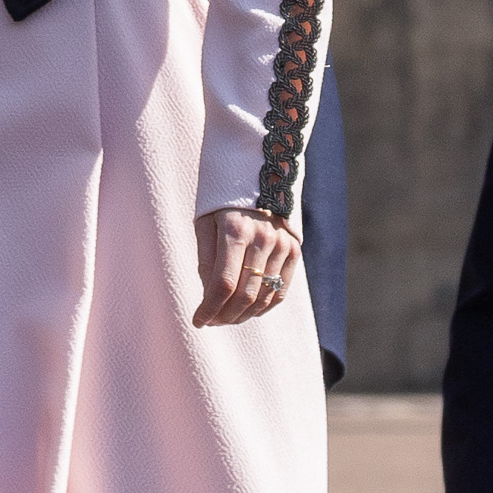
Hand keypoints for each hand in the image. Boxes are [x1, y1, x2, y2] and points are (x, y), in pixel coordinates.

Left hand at [193, 207, 300, 327]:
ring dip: (242, 315)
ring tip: (226, 318)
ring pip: (263, 297)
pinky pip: (280, 290)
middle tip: (211, 321)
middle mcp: (263, 239)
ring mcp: (282, 245)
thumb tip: (209, 296)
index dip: (209, 309)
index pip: (222, 284)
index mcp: (235, 230)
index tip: (198, 320)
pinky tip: (248, 311)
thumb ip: (206, 260)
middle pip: (244, 294)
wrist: (261, 172)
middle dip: (224, 316)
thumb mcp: (205, 222)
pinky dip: (263, 307)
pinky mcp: (294, 249)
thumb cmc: (223, 199)